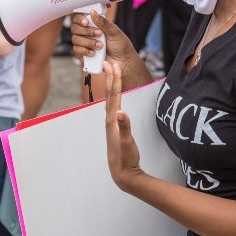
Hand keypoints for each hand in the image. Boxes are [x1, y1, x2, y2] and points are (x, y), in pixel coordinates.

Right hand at [71, 9, 135, 70]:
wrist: (123, 62)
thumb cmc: (120, 45)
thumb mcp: (114, 32)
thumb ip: (103, 22)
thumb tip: (92, 12)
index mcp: (93, 24)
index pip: (79, 17)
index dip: (79, 18)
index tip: (86, 22)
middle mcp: (86, 33)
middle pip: (75, 28)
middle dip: (87, 31)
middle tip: (99, 34)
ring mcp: (84, 43)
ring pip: (75, 39)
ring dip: (88, 42)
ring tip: (100, 46)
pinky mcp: (83, 54)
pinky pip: (76, 50)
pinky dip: (85, 51)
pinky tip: (94, 53)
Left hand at [104, 61, 143, 191]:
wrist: (121, 172)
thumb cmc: (125, 157)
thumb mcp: (126, 142)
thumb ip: (124, 127)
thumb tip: (121, 112)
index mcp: (113, 120)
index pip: (114, 96)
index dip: (115, 80)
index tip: (114, 65)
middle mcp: (110, 120)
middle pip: (110, 94)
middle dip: (110, 78)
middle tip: (108, 62)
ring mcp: (112, 124)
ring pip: (111, 100)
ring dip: (111, 86)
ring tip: (111, 75)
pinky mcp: (115, 128)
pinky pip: (114, 107)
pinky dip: (114, 97)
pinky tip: (115, 97)